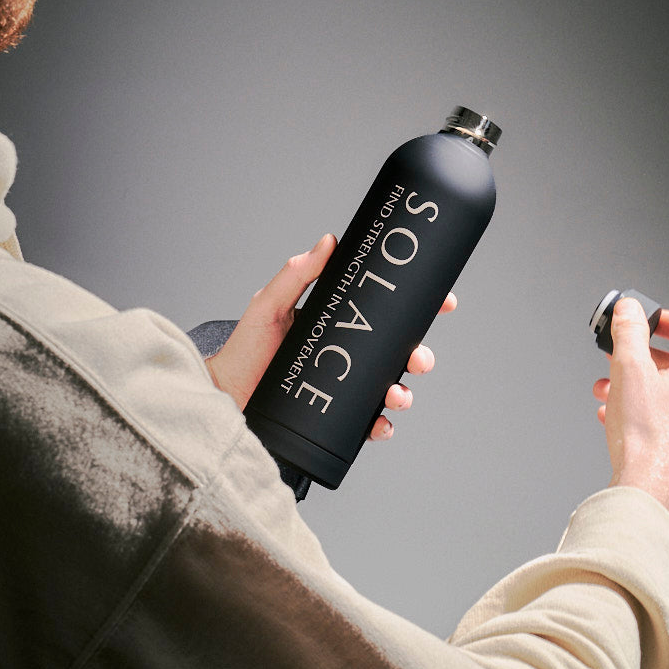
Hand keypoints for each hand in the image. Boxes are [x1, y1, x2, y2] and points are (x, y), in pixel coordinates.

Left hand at [206, 234, 455, 441]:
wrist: (223, 396)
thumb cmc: (245, 349)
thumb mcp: (270, 305)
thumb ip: (296, 274)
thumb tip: (329, 241)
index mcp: (341, 324)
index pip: (389, 314)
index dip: (422, 307)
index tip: (444, 301)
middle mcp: (349, 356)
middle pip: (400, 354)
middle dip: (420, 356)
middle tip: (418, 358)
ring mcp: (345, 388)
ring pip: (391, 389)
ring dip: (404, 392)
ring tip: (396, 393)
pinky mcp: (336, 419)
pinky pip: (368, 425)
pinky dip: (383, 426)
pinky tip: (381, 423)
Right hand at [592, 298, 668, 519]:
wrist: (646, 491)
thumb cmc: (643, 436)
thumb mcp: (629, 370)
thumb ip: (629, 332)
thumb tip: (630, 308)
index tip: (652, 320)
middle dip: (643, 355)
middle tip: (621, 352)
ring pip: (664, 393)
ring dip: (634, 384)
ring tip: (605, 388)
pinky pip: (658, 418)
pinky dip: (635, 409)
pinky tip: (608, 415)